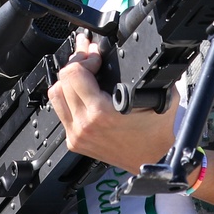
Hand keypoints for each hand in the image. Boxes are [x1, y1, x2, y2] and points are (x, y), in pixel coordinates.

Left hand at [47, 31, 179, 173]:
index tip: (96, 53)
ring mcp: (76, 134)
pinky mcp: (74, 141)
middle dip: (77, 62)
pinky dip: (68, 97)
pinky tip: (81, 90)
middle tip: (88, 53)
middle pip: (62, 79)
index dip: (85, 56)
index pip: (74, 73)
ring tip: (82, 70)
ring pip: (56, 94)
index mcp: (100, 113)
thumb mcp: (157, 95)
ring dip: (68, 80)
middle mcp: (84, 124)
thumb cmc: (156, 133)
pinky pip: (61, 111)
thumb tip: (128, 53)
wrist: (153, 161)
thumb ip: (142, 72)